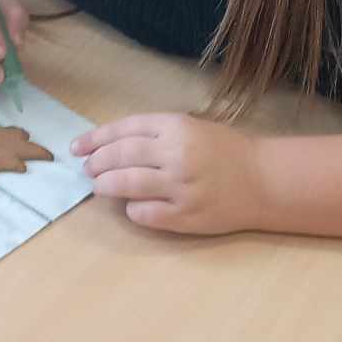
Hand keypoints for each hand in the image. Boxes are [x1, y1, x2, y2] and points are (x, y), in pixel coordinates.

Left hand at [71, 113, 262, 234]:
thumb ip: (155, 133)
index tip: (77, 148)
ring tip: (101, 187)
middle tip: (90, 170)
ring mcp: (181, 186)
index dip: (95, 139)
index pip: (124, 129)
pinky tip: (133, 207)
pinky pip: (144, 213)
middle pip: (120, 156)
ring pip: (126, 184)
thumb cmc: (224, 151)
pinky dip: (132, 210)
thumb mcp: (192, 127)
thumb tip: (107, 145)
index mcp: (177, 126)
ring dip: (106, 186)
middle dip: (97, 163)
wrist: (264, 181)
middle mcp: (177, 153)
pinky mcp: (185, 215)